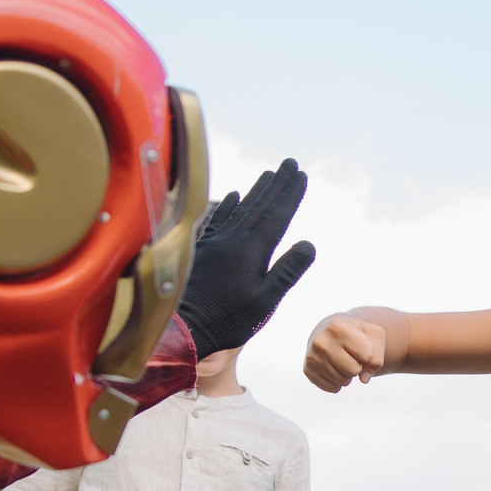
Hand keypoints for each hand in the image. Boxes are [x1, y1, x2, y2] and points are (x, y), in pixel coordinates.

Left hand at [178, 160, 317, 356]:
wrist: (181, 327)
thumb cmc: (227, 321)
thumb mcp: (265, 302)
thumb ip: (286, 272)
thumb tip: (309, 244)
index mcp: (251, 251)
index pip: (277, 215)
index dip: (290, 194)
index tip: (301, 175)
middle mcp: (232, 240)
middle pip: (259, 205)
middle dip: (276, 183)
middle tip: (289, 163)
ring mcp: (214, 242)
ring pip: (239, 209)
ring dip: (255, 190)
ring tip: (268, 174)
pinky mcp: (200, 250)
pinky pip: (217, 219)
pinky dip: (227, 205)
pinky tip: (232, 195)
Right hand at [303, 313, 387, 392]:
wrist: (331, 332)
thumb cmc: (357, 334)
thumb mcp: (374, 337)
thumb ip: (377, 357)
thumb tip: (363, 379)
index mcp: (338, 327)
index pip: (366, 356)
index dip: (368, 354)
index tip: (360, 345)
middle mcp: (321, 341)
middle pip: (354, 371)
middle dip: (358, 366)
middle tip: (351, 355)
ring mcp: (312, 357)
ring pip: (343, 381)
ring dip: (348, 375)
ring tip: (342, 361)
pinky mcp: (308, 371)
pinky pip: (333, 388)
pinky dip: (338, 383)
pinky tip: (334, 369)